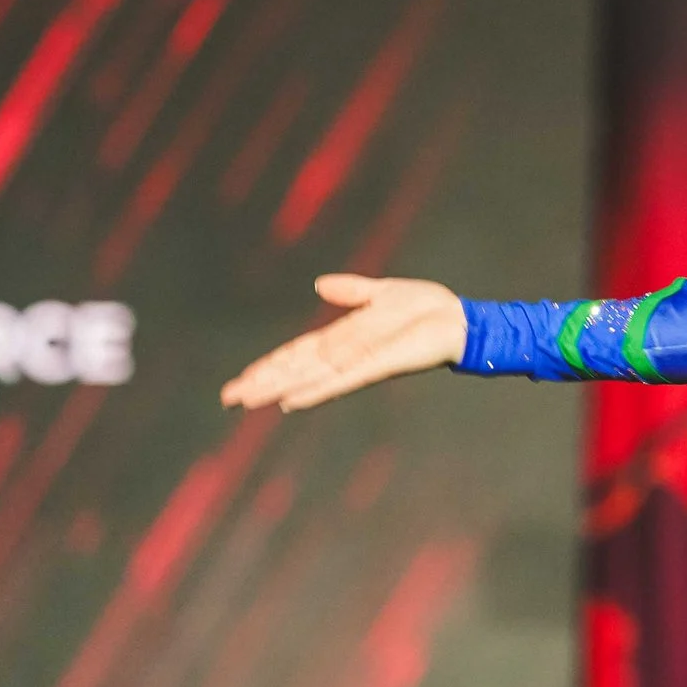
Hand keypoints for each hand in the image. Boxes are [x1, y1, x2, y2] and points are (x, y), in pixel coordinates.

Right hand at [219, 274, 466, 412]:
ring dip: (278, 387)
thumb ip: (350, 291)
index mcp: (345, 337)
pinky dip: (316, 391)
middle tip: (228, 398)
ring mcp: (360, 362)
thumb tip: (319, 284)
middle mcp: (347, 354)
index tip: (241, 379)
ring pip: (310, 378)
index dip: (270, 365)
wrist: (458, 318)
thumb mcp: (382, 292)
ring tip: (248, 400)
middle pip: (296, 369)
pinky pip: (342, 380)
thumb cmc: (425, 307)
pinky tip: (292, 402)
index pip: (299, 353)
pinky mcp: (378, 366)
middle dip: (262, 382)